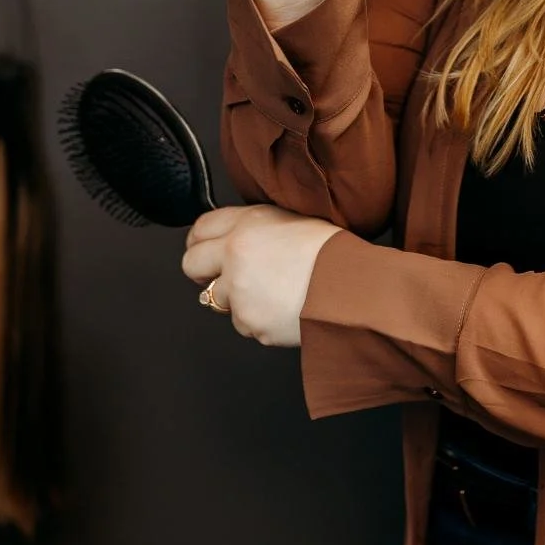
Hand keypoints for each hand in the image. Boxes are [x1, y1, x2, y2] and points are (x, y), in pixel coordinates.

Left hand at [181, 205, 339, 345]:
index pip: (200, 228)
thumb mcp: (290, 221)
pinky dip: (258, 319)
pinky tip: (283, 308)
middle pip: (191, 264)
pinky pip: (243, 323)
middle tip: (224, 276)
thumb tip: (232, 238)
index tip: (204, 249)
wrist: (353, 288)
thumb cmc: (331, 253)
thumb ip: (254, 227)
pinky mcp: (249, 322)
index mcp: (247, 224)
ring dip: (237, 299)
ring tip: (273, 293)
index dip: (199, 240)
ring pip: (217, 299)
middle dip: (203, 272)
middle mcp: (235, 255)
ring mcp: (238, 292)